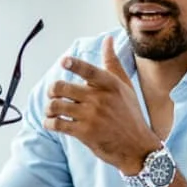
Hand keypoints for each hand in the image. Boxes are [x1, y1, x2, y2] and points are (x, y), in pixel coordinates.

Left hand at [44, 36, 161, 174]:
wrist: (137, 147)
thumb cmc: (130, 114)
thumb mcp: (125, 86)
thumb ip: (112, 62)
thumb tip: (107, 39)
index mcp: (109, 84)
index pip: (88, 70)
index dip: (74, 64)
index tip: (64, 61)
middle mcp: (100, 98)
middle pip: (62, 87)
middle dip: (52, 91)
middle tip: (53, 94)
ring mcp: (91, 116)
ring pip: (56, 105)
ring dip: (49, 108)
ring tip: (52, 110)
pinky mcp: (84, 133)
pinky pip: (58, 124)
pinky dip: (49, 123)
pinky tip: (51, 123)